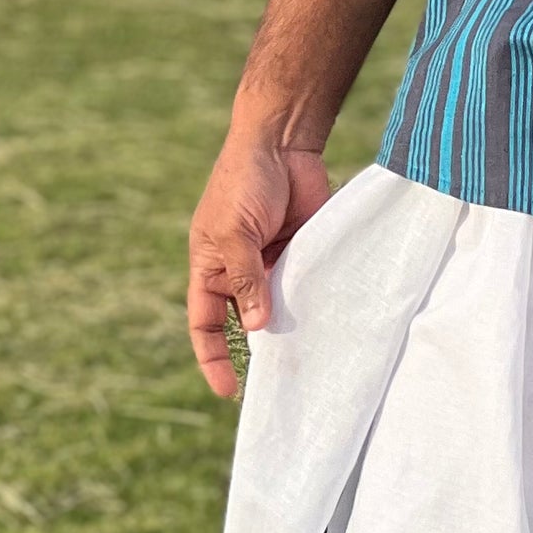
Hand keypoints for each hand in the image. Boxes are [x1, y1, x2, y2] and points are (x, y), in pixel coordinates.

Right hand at [186, 122, 332, 398]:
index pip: (204, 324)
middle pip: (245, 322)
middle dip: (259, 350)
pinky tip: (328, 324)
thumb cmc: (244, 180)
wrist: (284, 142)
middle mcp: (240, 271)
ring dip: (291, 329)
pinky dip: (314, 306)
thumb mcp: (235, 232)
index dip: (213, 358)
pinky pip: (307, 288)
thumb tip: (256, 327)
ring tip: (307, 358)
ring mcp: (273, 263)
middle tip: (280, 381)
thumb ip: (246, 279)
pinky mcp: (304, 253)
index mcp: (210, 267)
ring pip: (280, 309)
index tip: (228, 391)